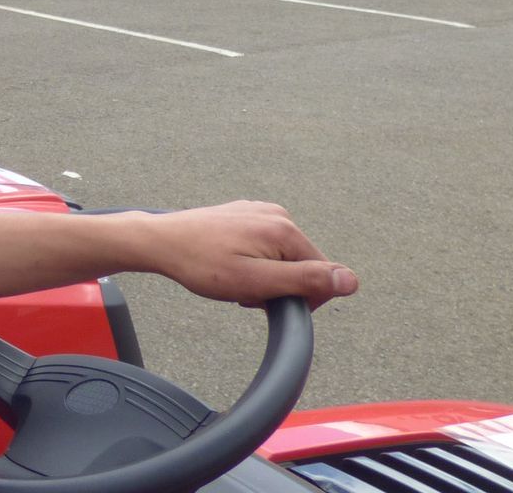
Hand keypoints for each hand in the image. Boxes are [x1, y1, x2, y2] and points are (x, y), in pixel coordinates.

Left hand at [141, 201, 357, 309]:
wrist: (161, 242)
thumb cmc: (203, 265)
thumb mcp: (256, 281)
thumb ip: (305, 280)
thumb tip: (351, 280)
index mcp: (286, 229)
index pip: (321, 276)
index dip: (297, 299)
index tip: (263, 300)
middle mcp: (278, 214)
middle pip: (301, 266)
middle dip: (279, 286)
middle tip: (243, 292)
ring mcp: (260, 211)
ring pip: (282, 258)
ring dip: (264, 277)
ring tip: (232, 279)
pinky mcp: (245, 214)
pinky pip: (264, 246)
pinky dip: (252, 262)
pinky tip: (228, 265)